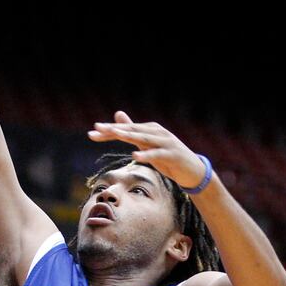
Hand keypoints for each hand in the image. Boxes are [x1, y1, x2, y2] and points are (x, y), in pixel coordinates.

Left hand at [87, 111, 207, 189]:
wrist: (193, 171)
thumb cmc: (169, 159)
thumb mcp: (148, 145)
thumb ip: (133, 131)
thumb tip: (117, 114)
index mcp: (150, 129)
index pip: (126, 129)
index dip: (109, 130)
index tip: (92, 132)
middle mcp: (157, 132)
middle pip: (132, 130)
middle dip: (114, 130)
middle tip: (97, 129)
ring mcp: (166, 142)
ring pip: (143, 138)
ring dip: (128, 135)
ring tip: (114, 134)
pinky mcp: (172, 155)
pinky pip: (156, 154)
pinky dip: (146, 155)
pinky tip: (134, 156)